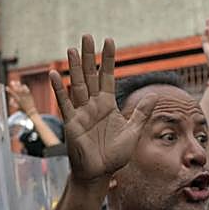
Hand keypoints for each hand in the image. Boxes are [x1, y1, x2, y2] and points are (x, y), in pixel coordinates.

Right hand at [7, 80, 38, 115]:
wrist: (31, 110)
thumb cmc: (23, 109)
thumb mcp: (17, 106)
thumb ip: (13, 103)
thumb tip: (10, 98)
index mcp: (18, 100)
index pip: (13, 94)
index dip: (9, 90)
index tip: (6, 87)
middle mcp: (21, 97)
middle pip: (17, 90)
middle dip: (14, 86)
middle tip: (11, 82)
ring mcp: (26, 96)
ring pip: (22, 89)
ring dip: (19, 85)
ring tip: (17, 81)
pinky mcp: (29, 95)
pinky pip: (27, 90)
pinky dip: (25, 87)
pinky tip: (23, 85)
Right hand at [50, 35, 153, 182]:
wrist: (100, 173)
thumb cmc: (115, 155)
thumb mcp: (133, 132)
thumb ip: (141, 113)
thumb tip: (153, 95)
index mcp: (108, 105)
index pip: (108, 76)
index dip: (108, 59)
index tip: (108, 40)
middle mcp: (93, 105)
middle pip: (90, 75)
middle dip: (89, 56)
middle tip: (87, 36)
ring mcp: (81, 113)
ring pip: (77, 85)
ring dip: (74, 67)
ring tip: (72, 49)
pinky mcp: (72, 123)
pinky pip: (65, 103)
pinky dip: (59, 89)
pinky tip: (54, 74)